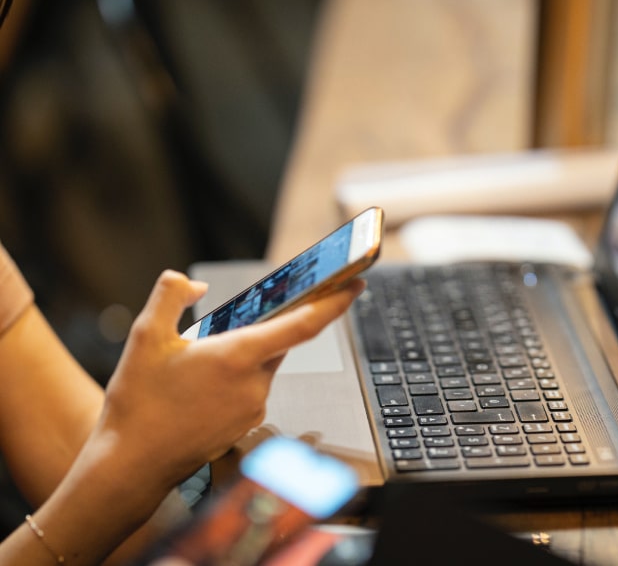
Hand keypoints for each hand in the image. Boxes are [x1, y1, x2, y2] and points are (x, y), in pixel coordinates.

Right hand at [91, 270, 362, 497]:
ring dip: (242, 356)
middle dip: (261, 328)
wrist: (131, 463)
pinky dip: (235, 379)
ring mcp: (254, 408)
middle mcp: (254, 384)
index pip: (302, 326)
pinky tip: (199, 387)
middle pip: (276, 343)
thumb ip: (171, 294)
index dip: (334, 303)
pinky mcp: (246, 424)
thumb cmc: (138, 401)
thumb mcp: (144, 335)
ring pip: (261, 366)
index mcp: (237, 357)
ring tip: (195, 365)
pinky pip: (251, 389)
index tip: (357, 284)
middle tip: (225, 327)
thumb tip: (195, 285)